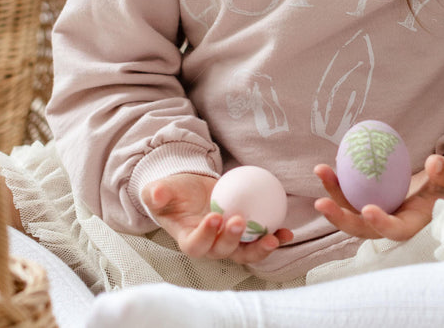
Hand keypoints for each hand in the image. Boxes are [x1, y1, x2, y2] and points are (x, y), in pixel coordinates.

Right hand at [140, 173, 293, 264]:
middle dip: (232, 240)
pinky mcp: (243, 235)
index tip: (214, 217)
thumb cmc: (173, 193)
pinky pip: (258, 240)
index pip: (195, 245)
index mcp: (188, 238)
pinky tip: (287, 231)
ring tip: (273, 238)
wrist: (189, 190)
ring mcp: (228, 242)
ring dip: (260, 248)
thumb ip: (157, 193)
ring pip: (244, 253)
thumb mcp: (161, 190)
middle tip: (240, 220)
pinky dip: (273, 238)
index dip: (205, 236)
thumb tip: (156, 193)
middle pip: (222, 251)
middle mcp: (209, 245)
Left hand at [313, 154, 443, 241]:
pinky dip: (340, 183)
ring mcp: (381, 212)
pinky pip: (353, 194)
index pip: (396, 230)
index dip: (382, 224)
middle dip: (340, 218)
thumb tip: (433, 163)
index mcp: (414, 225)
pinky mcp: (374, 199)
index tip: (368, 210)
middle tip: (321, 203)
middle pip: (362, 228)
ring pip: (352, 211)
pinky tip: (328, 166)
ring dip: (334, 195)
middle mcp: (392, 222)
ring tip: (321, 170)